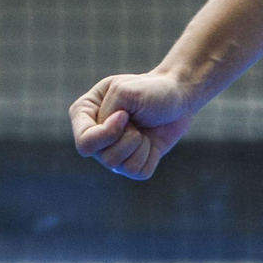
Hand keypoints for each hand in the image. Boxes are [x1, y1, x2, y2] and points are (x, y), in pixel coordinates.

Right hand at [69, 71, 199, 180]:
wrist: (178, 97)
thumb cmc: (151, 89)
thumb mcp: (125, 90)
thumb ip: (108, 113)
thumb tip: (113, 143)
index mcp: (85, 113)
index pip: (84, 142)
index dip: (106, 134)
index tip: (125, 115)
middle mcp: (96, 136)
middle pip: (104, 157)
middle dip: (127, 139)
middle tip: (135, 121)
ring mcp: (113, 151)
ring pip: (120, 166)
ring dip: (139, 146)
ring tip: (144, 130)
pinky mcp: (132, 162)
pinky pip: (137, 173)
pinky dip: (150, 156)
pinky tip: (152, 141)